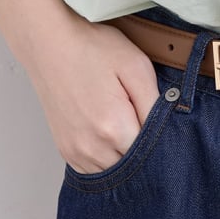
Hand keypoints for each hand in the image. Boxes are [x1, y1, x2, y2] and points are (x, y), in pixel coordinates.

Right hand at [20, 14, 159, 173]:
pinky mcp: (65, 151)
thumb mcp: (136, 66)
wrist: (51, 46)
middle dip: (145, 151)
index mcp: (113, 127)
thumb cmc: (93, 50)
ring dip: (124, 157)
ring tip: (128, 125)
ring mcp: (75, 152)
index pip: (150, 153)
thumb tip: (168, 124)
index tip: (164, 123)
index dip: (162, 139)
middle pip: (131, 168)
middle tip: (147, 122)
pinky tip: (111, 136)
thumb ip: (154, 102)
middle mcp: (92, 147)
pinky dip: (106, 159)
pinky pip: (93, 170)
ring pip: (112, 172)